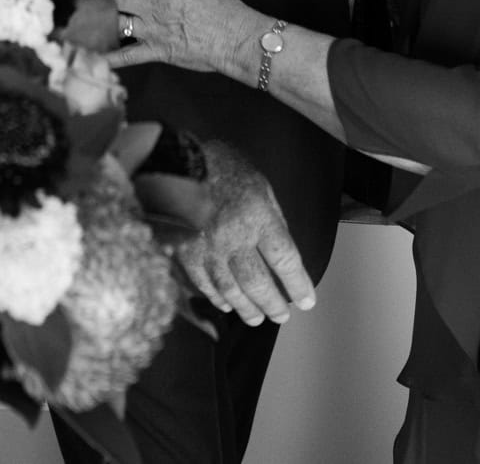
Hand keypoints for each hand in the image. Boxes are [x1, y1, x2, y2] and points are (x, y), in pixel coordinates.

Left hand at [83, 0, 263, 81]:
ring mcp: (153, 30)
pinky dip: (112, 58)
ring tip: (77, 20)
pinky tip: (96, 57)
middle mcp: (153, 6)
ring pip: (116, 24)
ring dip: (96, 22)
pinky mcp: (158, 51)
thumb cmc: (221, 6)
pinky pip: (130, 55)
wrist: (236, 37)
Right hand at [178, 142, 316, 324]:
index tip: (307, 301)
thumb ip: (270, 214)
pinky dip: (216, 297)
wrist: (173, 161)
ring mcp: (207, 248)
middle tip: (282, 316)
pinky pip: (203, 282)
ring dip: (246, 307)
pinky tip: (225, 304)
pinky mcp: (185, 252)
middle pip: (258, 281)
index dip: (298, 284)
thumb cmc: (218, 164)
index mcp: (257, 217)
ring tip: (257, 318)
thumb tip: (278, 246)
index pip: (284, 259)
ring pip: (230, 288)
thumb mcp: (257, 182)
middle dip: (273, 303)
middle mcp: (234, 237)